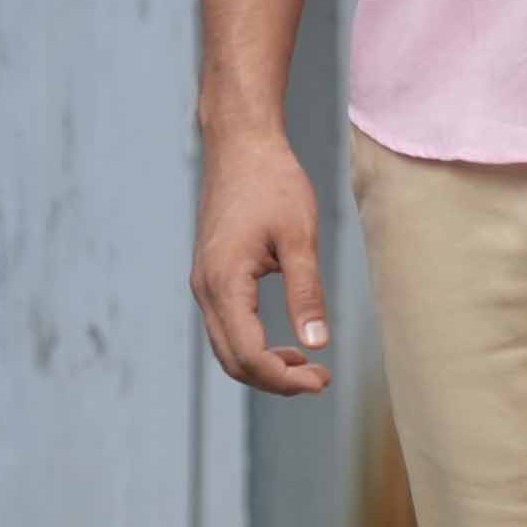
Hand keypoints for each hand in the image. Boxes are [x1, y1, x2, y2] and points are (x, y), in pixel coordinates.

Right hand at [191, 125, 333, 396]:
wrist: (241, 144)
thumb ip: (306, 292)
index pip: (248, 355)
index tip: (322, 381)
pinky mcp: (211, 276)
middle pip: (233, 361)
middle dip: (276, 380)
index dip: (284, 379)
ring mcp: (204, 283)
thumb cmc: (273, 182)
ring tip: (308, 368)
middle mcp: (206, 288)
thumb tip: (318, 342)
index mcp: (224, 282)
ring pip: (227, 348)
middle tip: (320, 381)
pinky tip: (287, 344)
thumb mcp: (299, 237)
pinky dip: (254, 345)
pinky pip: (227, 327)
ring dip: (265, 366)